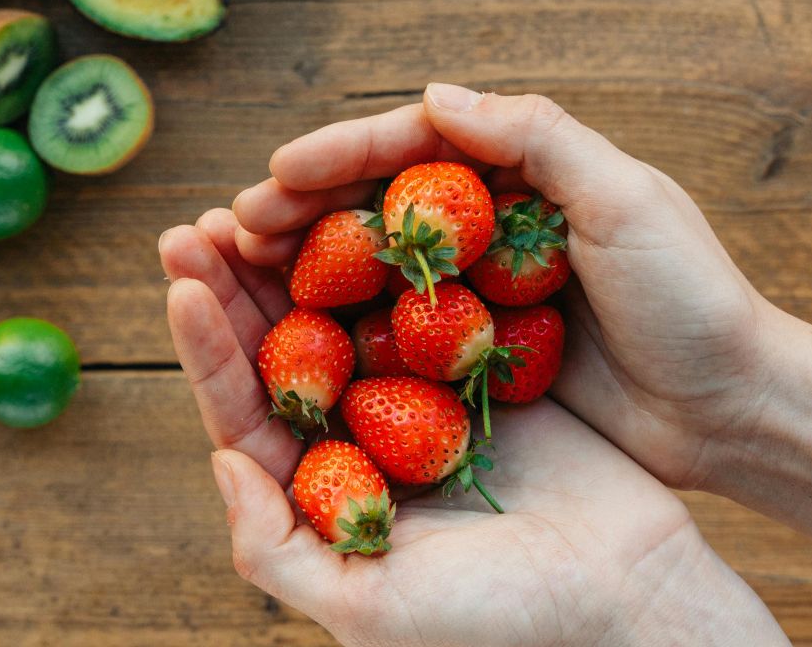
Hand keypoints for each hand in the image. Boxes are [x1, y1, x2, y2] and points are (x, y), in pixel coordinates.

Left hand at [160, 212, 783, 646]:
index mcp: (323, 499)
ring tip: (260, 206)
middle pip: (281, 353)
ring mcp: (418, 407)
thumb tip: (220, 461)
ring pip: (341, 320)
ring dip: (300, 263)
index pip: (245, 412)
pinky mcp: (476, 378)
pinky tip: (360, 216)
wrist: (630, 600)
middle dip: (235, 288)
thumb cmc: (500, 624)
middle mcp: (361, 447)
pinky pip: (420, 310)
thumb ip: (277, 548)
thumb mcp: (370, 608)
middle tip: (199, 224)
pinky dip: (388, 265)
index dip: (206, 349)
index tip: (181, 284)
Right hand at [229, 84, 785, 490]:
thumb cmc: (692, 300)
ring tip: (236, 276)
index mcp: (524, 174)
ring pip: (370, 267)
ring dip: (301, 267)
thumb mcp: (626, 199)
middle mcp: (492, 226)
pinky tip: (287, 341)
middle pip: (374, 203)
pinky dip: (336, 330)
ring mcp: (481, 294)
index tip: (275, 176)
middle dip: (298, 211)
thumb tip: (432, 91)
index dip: (337, 155)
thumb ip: (536, 137)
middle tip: (230, 230)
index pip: (411, 146)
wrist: (736, 413)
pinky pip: (391, 335)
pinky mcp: (478, 360)